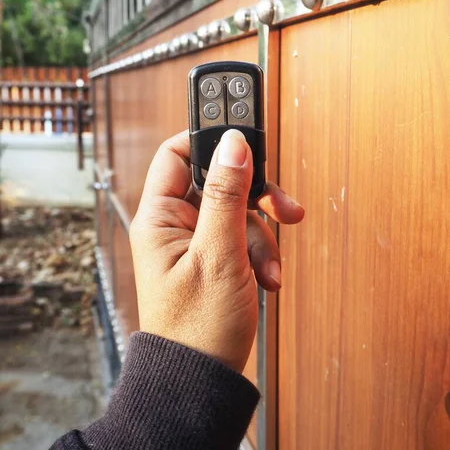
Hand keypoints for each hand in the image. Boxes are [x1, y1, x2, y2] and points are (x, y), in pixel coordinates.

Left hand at [130, 129, 303, 373]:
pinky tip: (266, 279)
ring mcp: (196, 241)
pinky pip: (244, 237)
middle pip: (218, 181)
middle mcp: (175, 224)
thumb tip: (233, 143)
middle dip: (255, 197)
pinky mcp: (215, 257)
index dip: (209, 142)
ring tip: (269, 270)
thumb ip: (226, 195)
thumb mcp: (218, 254)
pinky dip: (261, 253)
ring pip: (238, 211)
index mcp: (159, 216)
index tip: (245, 141)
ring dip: (263, 236)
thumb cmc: (197, 327)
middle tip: (283, 208)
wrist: (203, 380)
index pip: (176, 154)